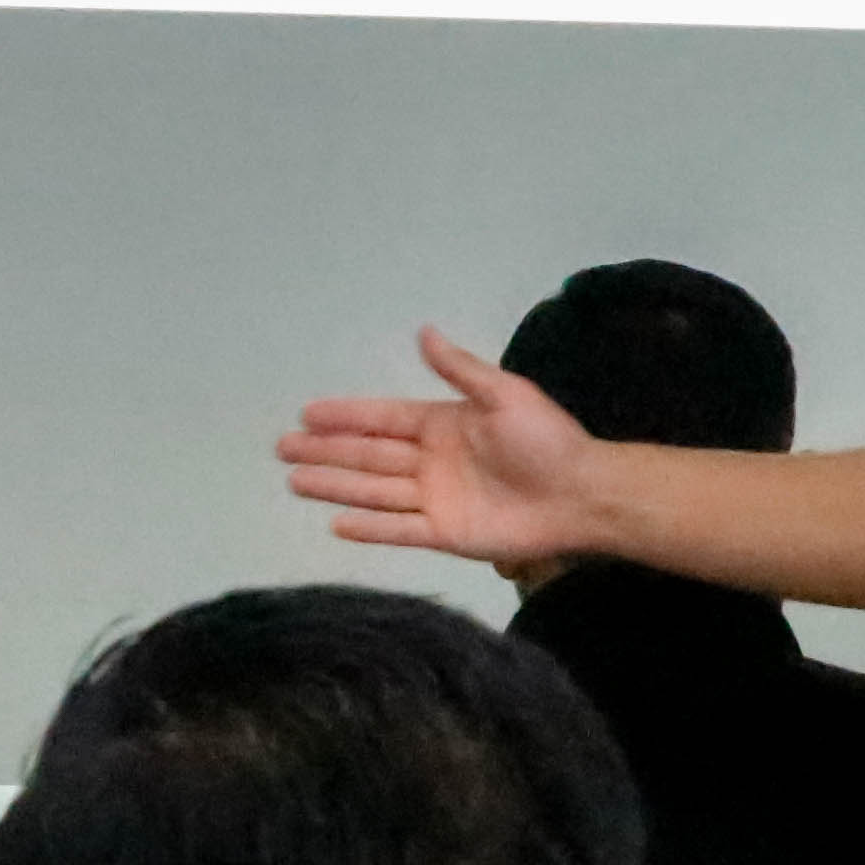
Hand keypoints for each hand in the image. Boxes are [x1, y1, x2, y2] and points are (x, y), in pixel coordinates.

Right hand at [276, 328, 609, 565]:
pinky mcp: (446, 534)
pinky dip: (369, 528)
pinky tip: (336, 524)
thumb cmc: (547, 440)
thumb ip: (460, 369)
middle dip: (326, 451)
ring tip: (294, 481)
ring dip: (335, 485)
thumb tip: (423, 331)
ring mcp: (436, 499)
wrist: (582, 494)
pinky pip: (399, 529)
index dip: (344, 416)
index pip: (382, 419)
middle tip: (282, 447)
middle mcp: (432, 461)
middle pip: (367, 455)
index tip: (307, 413)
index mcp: (443, 424)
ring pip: (373, 491)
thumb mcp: (504, 393)